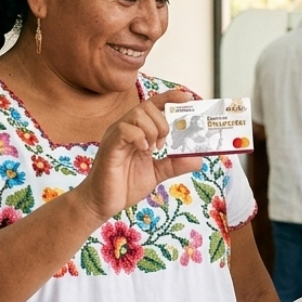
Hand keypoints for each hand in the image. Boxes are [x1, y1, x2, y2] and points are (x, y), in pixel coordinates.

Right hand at [78, 91, 203, 220]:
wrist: (103, 203)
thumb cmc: (124, 185)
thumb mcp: (157, 173)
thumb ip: (175, 164)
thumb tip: (197, 158)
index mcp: (137, 131)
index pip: (153, 105)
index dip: (170, 98)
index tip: (188, 98)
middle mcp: (125, 129)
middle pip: (147, 106)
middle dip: (162, 121)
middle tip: (164, 143)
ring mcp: (116, 136)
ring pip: (137, 114)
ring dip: (153, 129)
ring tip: (153, 148)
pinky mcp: (110, 146)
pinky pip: (125, 130)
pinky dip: (139, 137)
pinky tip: (143, 150)